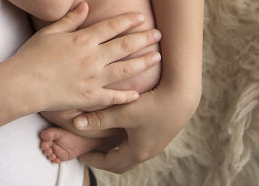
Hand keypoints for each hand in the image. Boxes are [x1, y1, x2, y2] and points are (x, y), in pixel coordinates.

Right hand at [13, 3, 162, 113]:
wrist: (23, 84)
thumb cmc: (32, 55)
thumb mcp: (50, 32)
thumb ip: (70, 19)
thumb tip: (86, 6)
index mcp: (82, 40)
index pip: (111, 27)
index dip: (128, 21)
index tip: (142, 17)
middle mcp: (92, 58)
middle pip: (124, 46)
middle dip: (144, 39)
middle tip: (159, 35)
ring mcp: (93, 79)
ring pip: (125, 70)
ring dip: (143, 63)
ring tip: (157, 58)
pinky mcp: (89, 98)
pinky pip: (113, 97)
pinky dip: (126, 96)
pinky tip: (138, 93)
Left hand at [74, 81, 199, 172]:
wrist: (183, 95)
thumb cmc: (153, 104)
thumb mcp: (123, 112)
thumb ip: (100, 119)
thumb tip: (76, 124)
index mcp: (138, 151)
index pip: (111, 164)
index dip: (93, 160)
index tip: (80, 155)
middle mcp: (148, 151)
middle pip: (121, 162)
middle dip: (103, 158)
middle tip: (87, 151)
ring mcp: (155, 143)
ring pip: (130, 151)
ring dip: (114, 148)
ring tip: (99, 140)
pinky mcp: (160, 132)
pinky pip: (138, 143)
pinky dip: (124, 140)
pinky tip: (118, 128)